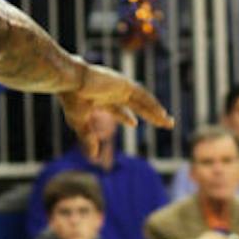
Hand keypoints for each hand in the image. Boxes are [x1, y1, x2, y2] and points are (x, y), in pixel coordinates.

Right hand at [58, 62, 173, 158]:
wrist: (71, 82)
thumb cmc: (71, 100)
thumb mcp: (79, 123)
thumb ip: (88, 139)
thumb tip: (94, 157)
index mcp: (100, 98)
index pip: (117, 108)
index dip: (125, 116)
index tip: (134, 123)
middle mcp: (112, 91)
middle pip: (136, 104)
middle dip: (149, 115)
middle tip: (162, 124)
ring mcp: (120, 87)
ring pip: (143, 101)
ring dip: (156, 111)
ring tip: (168, 122)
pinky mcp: (125, 84)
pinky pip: (143, 96)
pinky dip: (153, 105)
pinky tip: (161, 114)